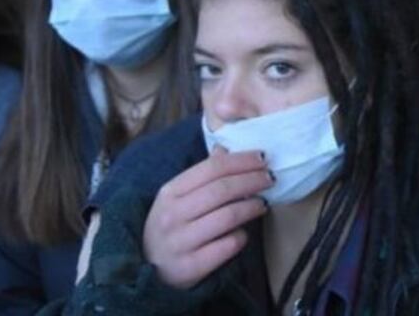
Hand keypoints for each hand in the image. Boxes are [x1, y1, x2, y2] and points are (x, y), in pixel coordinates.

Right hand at [143, 147, 272, 288]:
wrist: (147, 270)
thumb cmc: (172, 226)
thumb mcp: (178, 198)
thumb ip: (202, 174)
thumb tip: (225, 148)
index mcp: (169, 192)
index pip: (211, 168)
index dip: (241, 161)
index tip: (263, 158)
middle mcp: (172, 216)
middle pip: (222, 190)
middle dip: (252, 181)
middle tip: (270, 179)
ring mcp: (179, 243)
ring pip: (227, 217)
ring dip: (251, 207)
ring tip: (263, 204)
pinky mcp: (190, 267)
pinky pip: (227, 246)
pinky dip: (241, 236)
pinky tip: (244, 233)